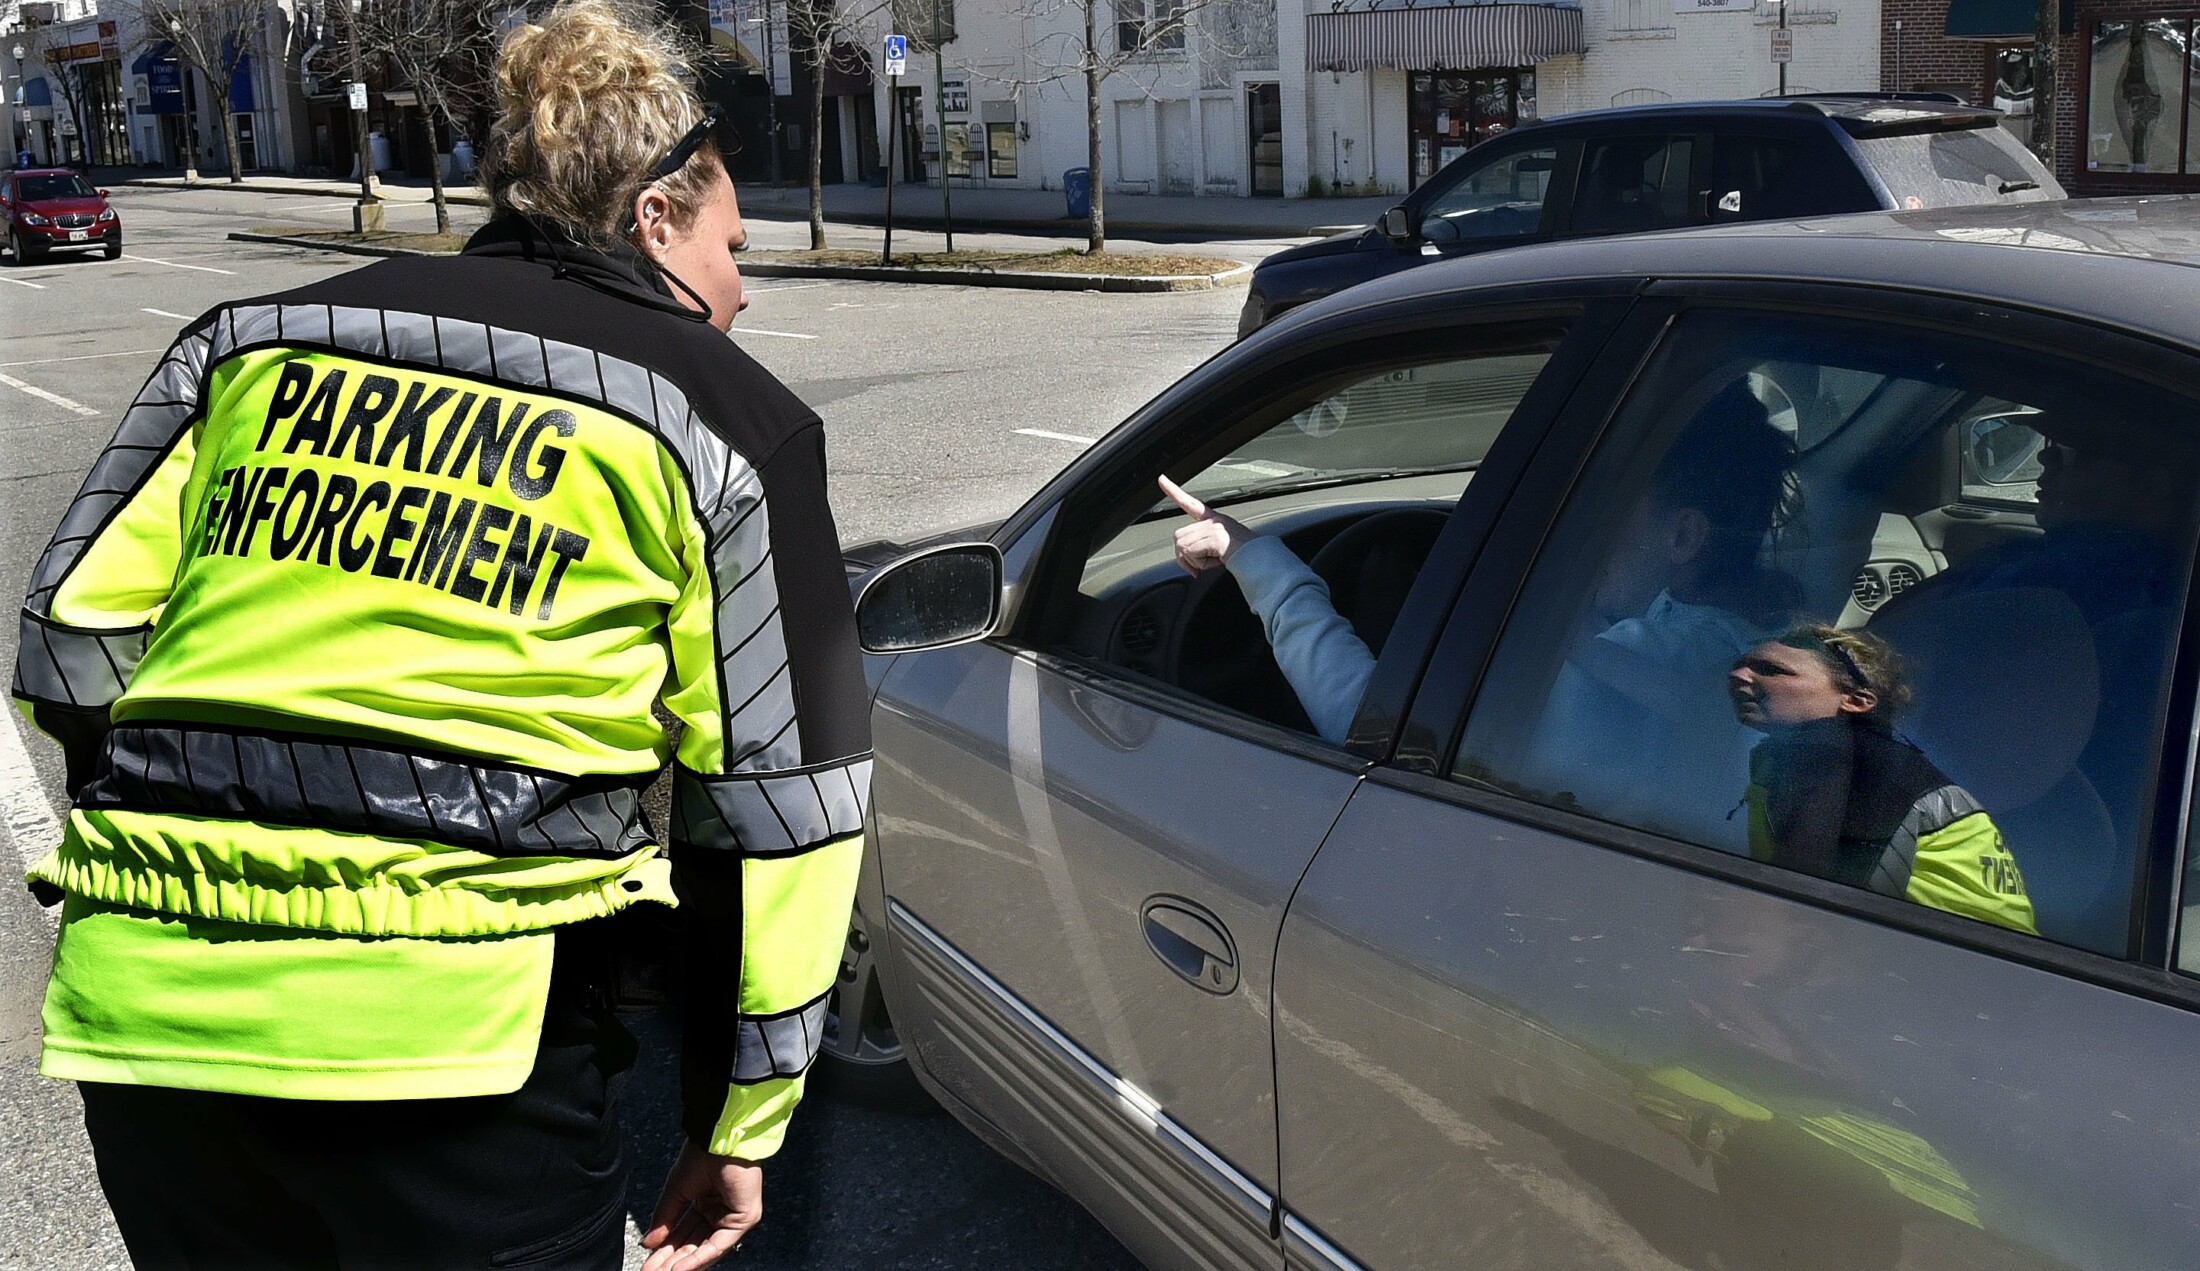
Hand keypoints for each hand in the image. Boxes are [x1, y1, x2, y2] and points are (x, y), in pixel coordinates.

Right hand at [641, 1141, 763, 1270]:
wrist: (718, 1139)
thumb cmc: (701, 1156)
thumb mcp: (675, 1192)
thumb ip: (664, 1219)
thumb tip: (647, 1244)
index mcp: (706, 1204)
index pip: (684, 1234)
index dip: (665, 1249)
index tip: (647, 1264)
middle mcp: (721, 1213)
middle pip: (694, 1244)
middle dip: (671, 1261)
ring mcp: (734, 1217)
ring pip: (706, 1249)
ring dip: (682, 1264)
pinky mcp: (745, 1218)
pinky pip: (720, 1244)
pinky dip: (700, 1258)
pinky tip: (680, 1268)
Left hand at [1159, 475, 1253, 575]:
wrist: (1259, 560)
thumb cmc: (1243, 556)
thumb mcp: (1218, 547)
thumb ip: (1200, 545)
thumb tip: (1183, 556)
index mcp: (1213, 519)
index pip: (1190, 503)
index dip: (1173, 491)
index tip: (1161, 479)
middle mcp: (1212, 520)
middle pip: (1179, 537)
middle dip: (1184, 557)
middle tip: (1199, 566)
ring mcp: (1214, 527)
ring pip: (1182, 546)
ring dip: (1193, 562)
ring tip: (1212, 561)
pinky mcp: (1215, 537)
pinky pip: (1192, 553)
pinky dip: (1200, 564)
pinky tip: (1216, 561)